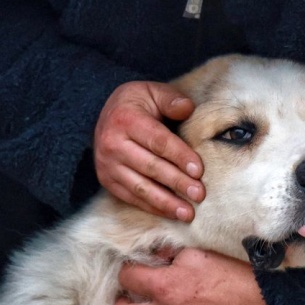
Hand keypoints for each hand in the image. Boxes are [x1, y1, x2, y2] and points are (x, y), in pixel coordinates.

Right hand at [94, 81, 204, 220]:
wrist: (105, 115)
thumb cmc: (137, 104)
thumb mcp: (152, 92)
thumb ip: (171, 99)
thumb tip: (188, 108)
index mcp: (125, 119)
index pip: (158, 141)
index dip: (179, 156)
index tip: (199, 171)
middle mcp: (112, 143)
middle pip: (150, 167)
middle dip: (177, 182)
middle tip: (199, 194)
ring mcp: (107, 165)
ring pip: (140, 187)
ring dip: (166, 202)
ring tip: (188, 213)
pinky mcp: (107, 180)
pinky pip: (131, 198)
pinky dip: (153, 207)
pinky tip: (171, 213)